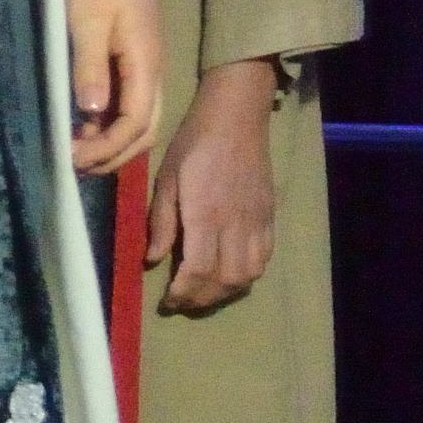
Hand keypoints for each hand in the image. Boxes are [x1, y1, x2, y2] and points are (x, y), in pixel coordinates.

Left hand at [65, 0, 162, 175]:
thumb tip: (91, 113)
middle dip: (113, 155)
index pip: (135, 124)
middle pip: (143, 132)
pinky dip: (111, 124)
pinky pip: (130, 106)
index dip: (108, 147)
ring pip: (139, 122)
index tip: (75, 158)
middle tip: (75, 166)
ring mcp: (146, 70)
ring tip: (77, 154)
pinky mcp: (135, 63)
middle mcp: (153, 75)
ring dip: (112, 143)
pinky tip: (85, 127)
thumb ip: (90, 67)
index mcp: (146, 66)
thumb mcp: (87, 20)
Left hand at [148, 58, 280, 312]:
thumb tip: (153, 259)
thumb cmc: (192, 144)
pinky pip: (263, 260)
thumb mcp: (165, 178)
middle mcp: (235, 225)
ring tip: (202, 293)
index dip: (183, 293)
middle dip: (202, 299)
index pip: (198, 270)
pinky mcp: (269, 219)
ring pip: (248, 275)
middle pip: (225, 280)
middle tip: (181, 302)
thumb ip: (160, 221)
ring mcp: (257, 224)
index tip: (167, 303)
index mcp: (205, 215)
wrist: (235, 120)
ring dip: (224, 292)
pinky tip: (229, 275)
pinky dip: (246, 276)